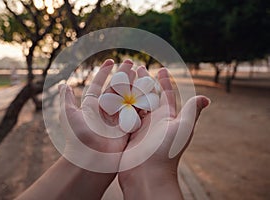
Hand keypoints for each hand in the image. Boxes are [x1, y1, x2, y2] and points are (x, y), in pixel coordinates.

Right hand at [118, 67, 209, 199]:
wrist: (147, 176)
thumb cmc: (166, 152)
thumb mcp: (181, 129)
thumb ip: (190, 112)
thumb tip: (206, 98)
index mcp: (167, 117)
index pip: (166, 94)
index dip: (164, 81)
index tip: (161, 69)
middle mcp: (153, 121)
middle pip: (148, 96)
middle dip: (143, 82)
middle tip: (138, 68)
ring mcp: (138, 127)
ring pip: (133, 103)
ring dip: (129, 90)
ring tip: (123, 77)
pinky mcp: (126, 133)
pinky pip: (122, 115)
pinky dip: (118, 104)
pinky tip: (111, 95)